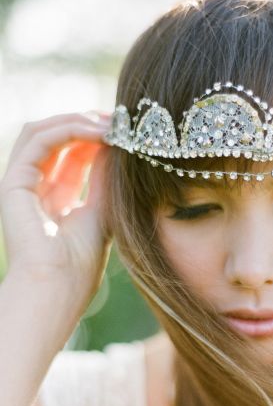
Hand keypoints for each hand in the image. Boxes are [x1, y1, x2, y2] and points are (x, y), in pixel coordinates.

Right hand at [0, 112, 112, 313]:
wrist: (56, 288)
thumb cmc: (79, 265)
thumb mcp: (101, 212)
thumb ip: (104, 179)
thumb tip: (117, 146)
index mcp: (56, 199)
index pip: (74, 153)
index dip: (98, 136)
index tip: (126, 129)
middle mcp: (35, 187)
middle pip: (58, 138)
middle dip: (88, 123)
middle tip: (119, 118)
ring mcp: (21, 183)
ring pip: (44, 131)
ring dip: (78, 120)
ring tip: (109, 121)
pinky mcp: (13, 181)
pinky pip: (38, 140)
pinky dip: (67, 129)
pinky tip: (95, 131)